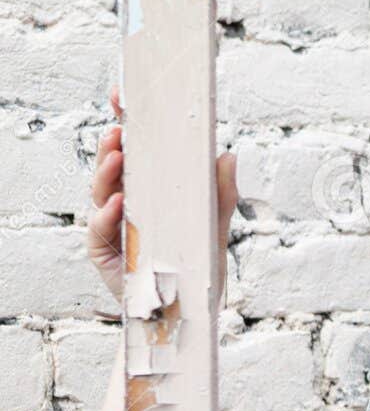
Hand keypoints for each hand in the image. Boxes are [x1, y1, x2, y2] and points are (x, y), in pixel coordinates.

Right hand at [90, 87, 238, 301]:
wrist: (187, 312)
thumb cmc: (195, 266)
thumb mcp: (213, 225)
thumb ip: (220, 193)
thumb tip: (228, 155)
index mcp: (149, 190)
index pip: (134, 152)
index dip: (127, 124)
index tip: (124, 98)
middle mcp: (126, 203)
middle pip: (112, 167)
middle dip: (113, 145)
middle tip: (119, 128)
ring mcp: (112, 226)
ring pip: (100, 193)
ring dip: (106, 173)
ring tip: (117, 156)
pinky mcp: (104, 252)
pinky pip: (100, 230)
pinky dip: (107, 216)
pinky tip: (117, 204)